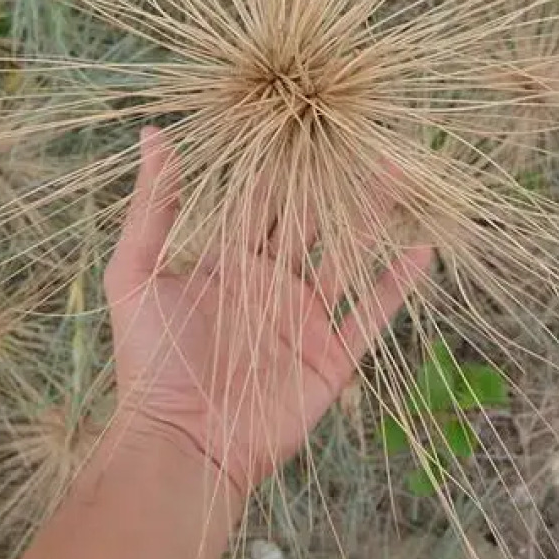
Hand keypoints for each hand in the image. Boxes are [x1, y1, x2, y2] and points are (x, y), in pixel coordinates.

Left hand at [103, 127, 432, 497]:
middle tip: (365, 132)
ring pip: (347, 254)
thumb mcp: (135, 273)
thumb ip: (152, 206)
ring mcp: (305, 317)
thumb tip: (153, 133)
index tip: (304, 115)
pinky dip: (398, 282)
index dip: (281, 161)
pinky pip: (372, 312)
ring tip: (402, 174)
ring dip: (373, 217)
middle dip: (336, 179)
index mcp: (227, 260)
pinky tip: (423, 248)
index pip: (261, 198)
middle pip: (311, 218)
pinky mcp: (330, 354)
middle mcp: (270, 282)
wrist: (181, 443)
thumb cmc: (149, 361)